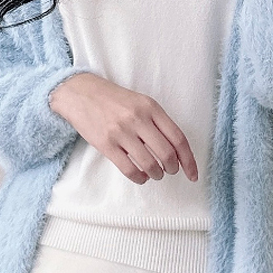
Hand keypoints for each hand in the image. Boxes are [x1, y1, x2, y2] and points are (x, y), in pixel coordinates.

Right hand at [49, 72, 198, 184]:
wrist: (80, 94)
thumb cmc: (113, 100)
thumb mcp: (140, 102)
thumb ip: (157, 122)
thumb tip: (176, 151)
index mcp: (151, 107)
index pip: (178, 138)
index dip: (189, 160)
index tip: (192, 174)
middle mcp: (138, 118)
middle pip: (167, 154)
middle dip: (173, 168)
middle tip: (170, 171)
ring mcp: (121, 132)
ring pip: (149, 164)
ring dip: (156, 174)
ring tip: (155, 173)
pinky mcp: (106, 144)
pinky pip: (129, 169)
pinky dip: (140, 178)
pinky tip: (141, 176)